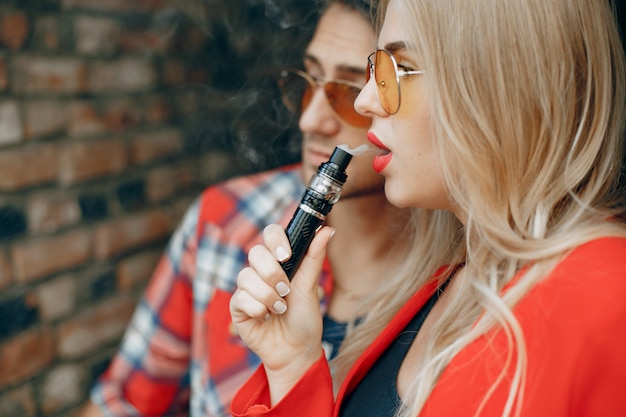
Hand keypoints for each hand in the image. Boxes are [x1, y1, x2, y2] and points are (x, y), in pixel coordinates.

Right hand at [230, 224, 333, 400]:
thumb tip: (327, 229)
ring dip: (268, 296)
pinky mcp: (237, 306)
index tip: (286, 255)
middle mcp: (261, 271)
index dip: (275, 240)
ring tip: (280, 308)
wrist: (296, 350)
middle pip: (255, 253)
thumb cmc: (304, 318)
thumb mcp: (311, 286)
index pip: (270, 233)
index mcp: (279, 261)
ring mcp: (247, 287)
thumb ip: (314, 257)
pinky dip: (258, 310)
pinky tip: (266, 318)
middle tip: (286, 290)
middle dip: (273, 273)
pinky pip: (241, 298)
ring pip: (246, 276)